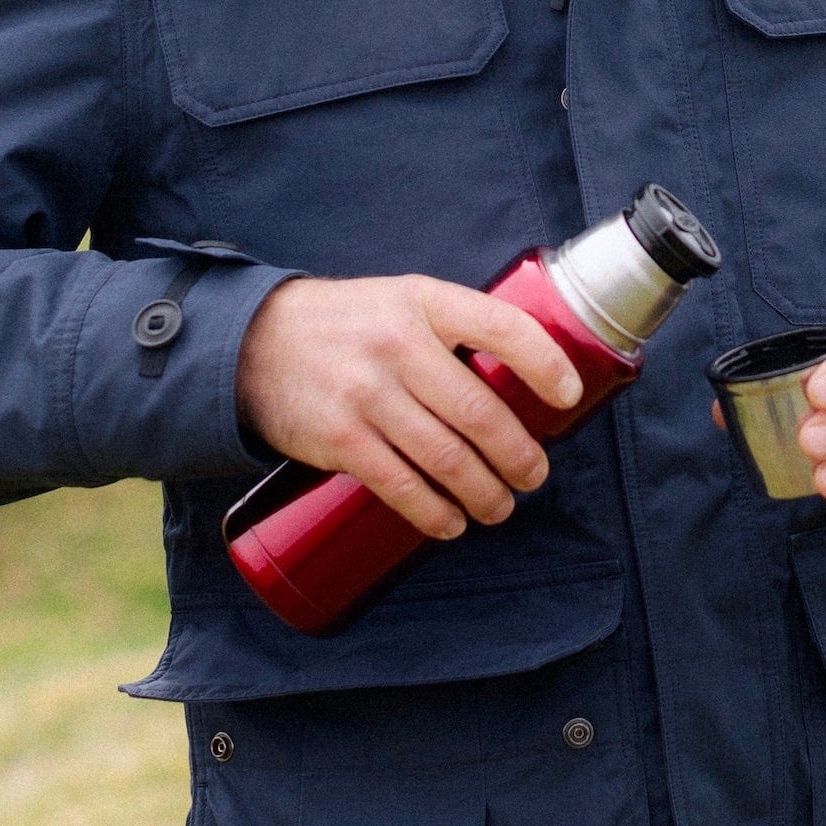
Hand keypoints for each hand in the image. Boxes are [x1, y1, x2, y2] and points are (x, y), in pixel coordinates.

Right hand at [236, 274, 582, 541]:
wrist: (256, 342)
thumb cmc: (349, 324)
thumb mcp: (403, 302)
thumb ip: (453, 329)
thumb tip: (524, 377)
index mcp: (424, 302)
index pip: (502, 326)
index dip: (545, 362)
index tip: (569, 396)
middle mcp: (399, 345)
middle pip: (480, 411)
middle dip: (519, 454)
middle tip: (534, 475)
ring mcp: (368, 393)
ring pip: (447, 457)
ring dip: (485, 492)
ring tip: (501, 506)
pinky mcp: (341, 438)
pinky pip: (402, 486)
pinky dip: (436, 513)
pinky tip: (453, 523)